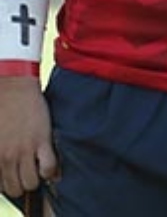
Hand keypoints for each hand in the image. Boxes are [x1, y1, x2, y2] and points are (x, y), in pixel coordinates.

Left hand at [0, 76, 55, 198]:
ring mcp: (24, 150)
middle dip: (22, 184)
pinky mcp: (41, 141)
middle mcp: (7, 158)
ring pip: (31, 183)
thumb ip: (0, 154)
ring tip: (39, 169)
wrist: (13, 89)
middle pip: (15, 189)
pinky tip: (50, 162)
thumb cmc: (2, 110)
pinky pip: (49, 168)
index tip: (15, 178)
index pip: (0, 187)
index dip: (9, 184)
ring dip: (36, 179)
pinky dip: (51, 171)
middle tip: (27, 174)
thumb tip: (6, 167)